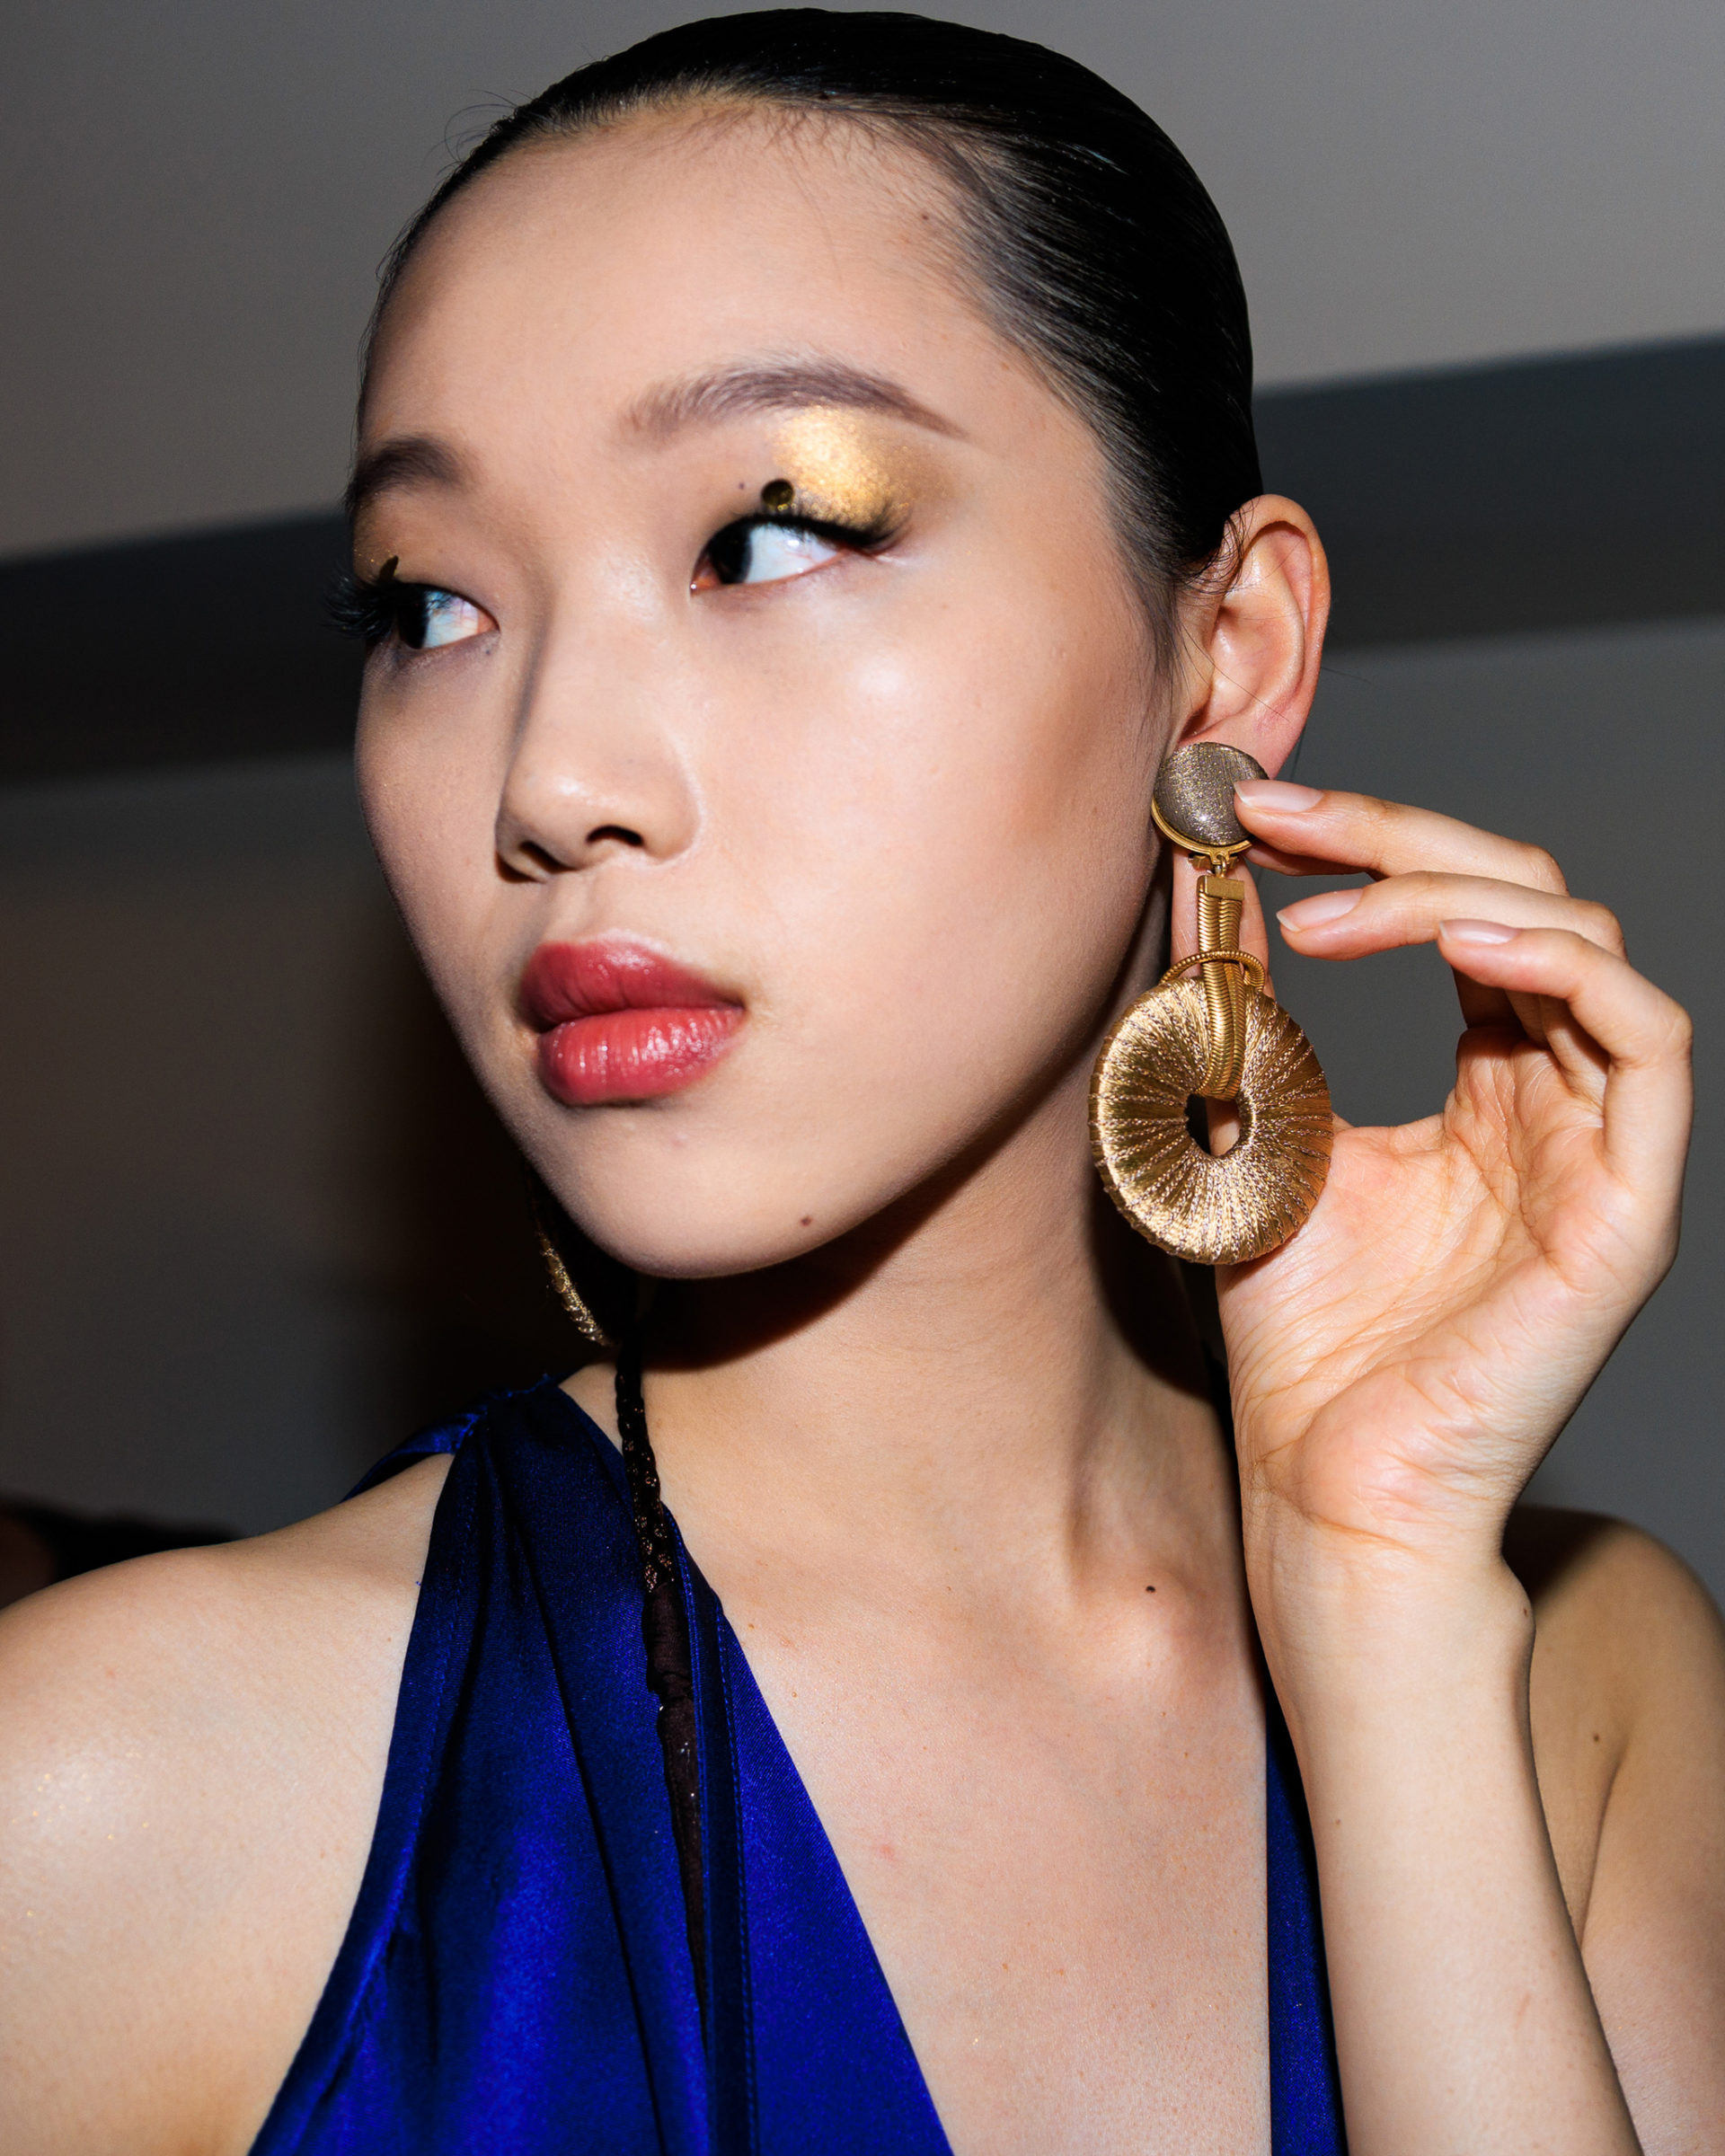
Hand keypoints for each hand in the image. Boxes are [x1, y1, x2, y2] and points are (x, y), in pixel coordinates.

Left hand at [1183, 780, 1692, 1598]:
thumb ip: (1252, 1017)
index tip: (1258, 814)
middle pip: (1526, 900)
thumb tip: (1206, 888)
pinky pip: (1648, 1045)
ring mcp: (1602, 1150)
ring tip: (1334, 907)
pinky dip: (1563, 969)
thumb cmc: (1301, 1336)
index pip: (1461, 912)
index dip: (1371, 844)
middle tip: (1285, 819)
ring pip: (1587, 947)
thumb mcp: (1259, 1136)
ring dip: (1461, 892)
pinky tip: (1459, 944)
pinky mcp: (1629, 1209)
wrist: (1324, 1482)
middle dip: (1402, 839)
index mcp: (1487, 1084)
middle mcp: (1556, 1101)